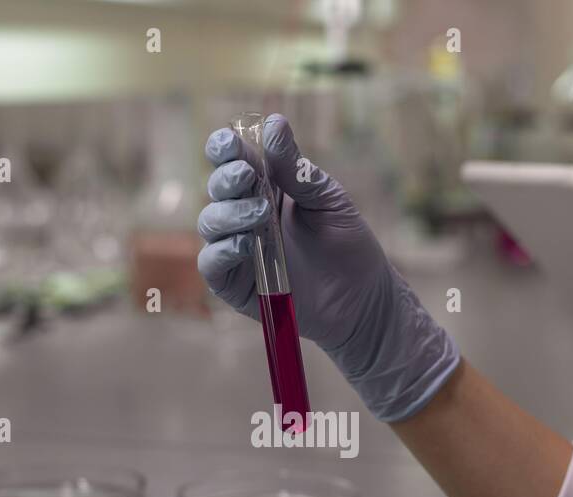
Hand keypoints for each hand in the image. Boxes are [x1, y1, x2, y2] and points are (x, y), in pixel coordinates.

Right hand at [197, 114, 459, 421]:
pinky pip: (212, 263)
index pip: (230, 160)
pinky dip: (223, 250)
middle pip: (216, 188)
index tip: (231, 143)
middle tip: (250, 178)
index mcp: (264, 187)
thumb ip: (296, 168)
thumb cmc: (347, 245)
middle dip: (228, 179)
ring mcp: (236, 249)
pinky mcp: (235, 283)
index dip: (224, 148)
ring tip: (262, 216)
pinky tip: (247, 244)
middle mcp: (243, 215)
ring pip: (209, 223)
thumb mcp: (326, 199)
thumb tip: (273, 123)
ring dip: (230, 214)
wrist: (362, 298)